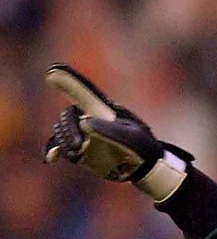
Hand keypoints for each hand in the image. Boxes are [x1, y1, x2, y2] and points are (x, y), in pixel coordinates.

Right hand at [43, 63, 192, 201]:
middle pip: (68, 115)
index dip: (68, 81)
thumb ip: (109, 129)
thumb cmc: (141, 147)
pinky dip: (54, 149)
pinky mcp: (79, 148)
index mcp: (104, 109)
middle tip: (79, 145)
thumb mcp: (131, 137)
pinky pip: (59, 144)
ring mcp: (83, 132)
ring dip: (65, 140)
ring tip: (79, 151)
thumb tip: (83, 121)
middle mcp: (90, 117)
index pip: (84, 92)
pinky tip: (52, 158)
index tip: (52, 72)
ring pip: (62, 129)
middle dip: (68, 128)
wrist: (143, 166)